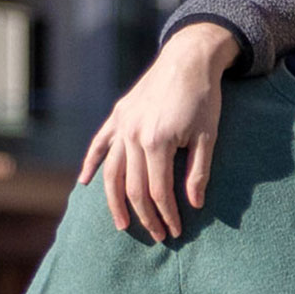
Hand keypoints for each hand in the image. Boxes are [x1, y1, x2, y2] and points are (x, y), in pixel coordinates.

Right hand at [80, 23, 239, 240]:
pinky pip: (100, 144)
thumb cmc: (204, 98)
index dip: (166, 215)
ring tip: (121, 223)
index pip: (158, 191)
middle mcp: (133, 135)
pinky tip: (85, 183)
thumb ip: (198, 172)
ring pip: (112, 172)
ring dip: (114, 201)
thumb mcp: (209, 137)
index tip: (175, 231)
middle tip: (157, 235)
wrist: (189, 58)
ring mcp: (122, 124)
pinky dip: (91, 164)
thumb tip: (194, 205)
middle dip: (145, 216)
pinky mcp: (118, 115)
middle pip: (133, 187)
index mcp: (157, 142)